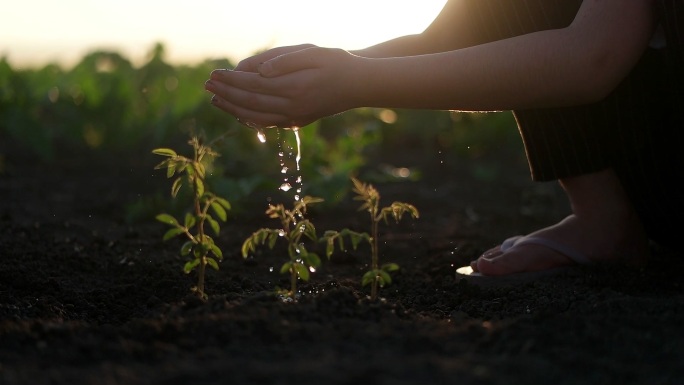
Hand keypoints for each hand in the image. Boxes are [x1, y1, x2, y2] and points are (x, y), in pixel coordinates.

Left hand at [205, 46, 360, 128]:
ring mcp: (295, 117)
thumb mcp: (311, 53)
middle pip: (250, 102)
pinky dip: (249, 119)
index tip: (214, 73)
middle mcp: (292, 107)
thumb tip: (256, 71)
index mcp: (294, 87)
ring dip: (233, 109)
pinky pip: (267, 124)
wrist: (359, 85)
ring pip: (256, 117)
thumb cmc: (336, 63)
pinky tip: (238, 112)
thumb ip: (283, 61)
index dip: (231, 80)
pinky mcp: (298, 121)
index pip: (253, 84)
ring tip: (216, 100)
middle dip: (226, 94)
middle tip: (206, 85)